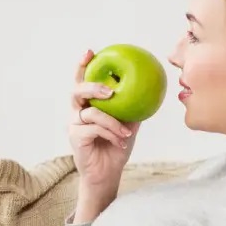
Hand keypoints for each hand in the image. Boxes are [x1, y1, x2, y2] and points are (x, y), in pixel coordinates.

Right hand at [69, 48, 140, 192]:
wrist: (107, 174)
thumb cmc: (116, 147)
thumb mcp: (128, 124)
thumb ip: (132, 108)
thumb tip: (151, 89)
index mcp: (88, 106)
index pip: (81, 81)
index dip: (83, 66)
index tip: (90, 52)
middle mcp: (77, 113)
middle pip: (77, 92)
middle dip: (93, 87)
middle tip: (110, 91)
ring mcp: (74, 125)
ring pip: (91, 114)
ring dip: (113, 122)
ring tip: (127, 131)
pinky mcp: (75, 138)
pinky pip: (94, 129)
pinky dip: (111, 134)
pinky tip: (121, 141)